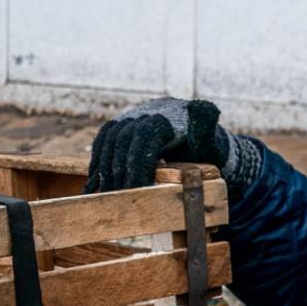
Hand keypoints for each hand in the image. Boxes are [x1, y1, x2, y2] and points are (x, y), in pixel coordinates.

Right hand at [86, 98, 230, 193]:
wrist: (194, 131)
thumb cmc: (204, 144)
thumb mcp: (210, 139)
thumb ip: (206, 128)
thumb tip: (211, 109)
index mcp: (167, 116)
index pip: (146, 138)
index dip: (138, 163)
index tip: (137, 188)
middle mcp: (146, 112)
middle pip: (123, 139)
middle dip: (118, 169)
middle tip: (118, 196)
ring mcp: (132, 117)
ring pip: (109, 139)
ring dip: (104, 166)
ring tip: (105, 192)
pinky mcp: (121, 124)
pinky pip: (103, 139)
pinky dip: (98, 158)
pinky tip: (95, 179)